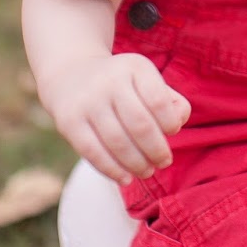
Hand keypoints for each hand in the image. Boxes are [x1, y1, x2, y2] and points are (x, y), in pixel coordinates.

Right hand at [44, 51, 190, 185]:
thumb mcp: (148, 81)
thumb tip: (178, 123)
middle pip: (140, 124)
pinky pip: (93, 152)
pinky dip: (112, 170)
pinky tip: (125, 178)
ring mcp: (88, 101)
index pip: (159, 101)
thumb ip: (171, 102)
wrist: (72, 75)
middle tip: (164, 162)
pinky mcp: (69, 122)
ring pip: (117, 142)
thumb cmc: (124, 86)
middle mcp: (110, 81)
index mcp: (135, 67)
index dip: (170, 122)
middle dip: (156, 150)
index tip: (172, 131)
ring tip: (147, 172)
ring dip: (137, 164)